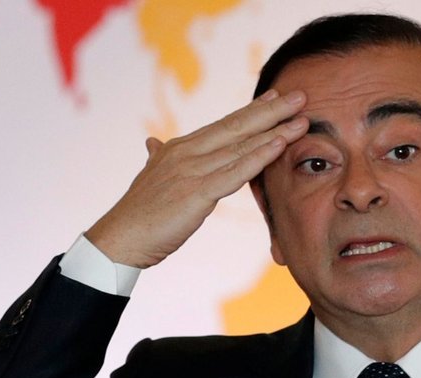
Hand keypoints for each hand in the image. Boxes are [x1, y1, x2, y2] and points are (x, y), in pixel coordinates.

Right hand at [84, 90, 307, 267]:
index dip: (252, 110)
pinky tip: (279, 144)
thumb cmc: (138, 213)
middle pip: (237, 127)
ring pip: (241, 146)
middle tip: (300, 96)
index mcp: (180, 148)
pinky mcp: (197, 192)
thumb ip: (157, 158)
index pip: (223, 124)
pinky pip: (235, 172)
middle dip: (271, 111)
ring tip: (301, 119)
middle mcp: (188, 152)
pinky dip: (259, 156)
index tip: (275, 96)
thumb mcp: (151, 178)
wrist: (119, 239)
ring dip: (274, 131)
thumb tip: (152, 142)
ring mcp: (192, 170)